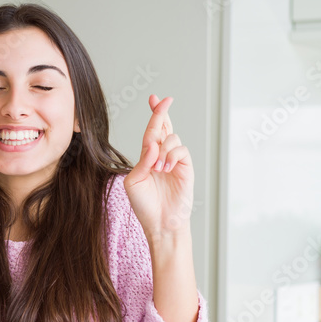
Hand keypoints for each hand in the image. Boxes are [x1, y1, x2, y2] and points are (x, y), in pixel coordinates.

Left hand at [123, 94, 194, 240]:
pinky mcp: (186, 167)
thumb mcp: (134, 182)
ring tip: (158, 168)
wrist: (161, 223)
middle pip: (164, 127)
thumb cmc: (144, 206)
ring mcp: (175, 161)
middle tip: (165, 100)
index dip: (153, 114)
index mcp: (147, 157)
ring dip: (163, 149)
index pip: (150, 131)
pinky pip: (181, 150)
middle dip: (162, 112)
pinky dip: (172, 155)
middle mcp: (161, 156)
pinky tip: (166, 168)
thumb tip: (153, 144)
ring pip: (171, 138)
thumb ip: (142, 161)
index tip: (154, 98)